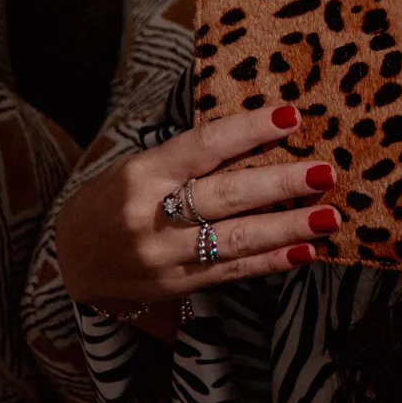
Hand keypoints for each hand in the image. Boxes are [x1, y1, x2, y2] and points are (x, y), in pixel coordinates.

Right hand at [55, 103, 340, 339]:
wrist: (71, 258)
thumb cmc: (118, 198)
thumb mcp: (143, 167)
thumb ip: (193, 157)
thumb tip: (265, 135)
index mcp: (144, 173)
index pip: (204, 146)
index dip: (248, 130)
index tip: (291, 117)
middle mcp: (152, 215)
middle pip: (226, 195)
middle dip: (280, 184)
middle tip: (325, 172)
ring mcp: (165, 255)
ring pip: (236, 239)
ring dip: (288, 227)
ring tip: (329, 216)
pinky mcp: (177, 285)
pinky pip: (234, 271)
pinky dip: (272, 261)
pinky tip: (305, 251)